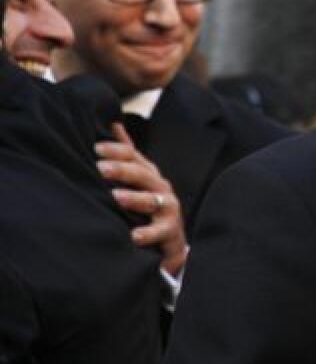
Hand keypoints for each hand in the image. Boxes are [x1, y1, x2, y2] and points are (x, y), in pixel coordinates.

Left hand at [95, 123, 187, 276]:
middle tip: (101, 168)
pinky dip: (147, 234)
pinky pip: (159, 232)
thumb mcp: (139, 178)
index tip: (97, 148)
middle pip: (143, 175)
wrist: (171, 239)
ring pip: (153, 201)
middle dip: (123, 171)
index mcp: (149, 174)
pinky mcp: (170, 231)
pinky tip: (133, 236)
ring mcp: (168, 209)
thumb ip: (127, 153)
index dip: (117, 151)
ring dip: (135, 199)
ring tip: (117, 197)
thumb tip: (113, 124)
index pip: (134, 156)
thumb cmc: (149, 206)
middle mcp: (160, 188)